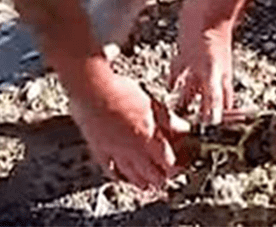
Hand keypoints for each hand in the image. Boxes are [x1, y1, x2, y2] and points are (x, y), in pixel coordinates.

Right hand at [68, 63, 189, 188]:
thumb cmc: (119, 91)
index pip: (169, 162)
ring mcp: (115, 152)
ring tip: (148, 185)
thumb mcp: (153, 103)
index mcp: (150, 138)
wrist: (92, 89)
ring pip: (132, 176)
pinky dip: (117, 176)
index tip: (180, 164)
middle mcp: (134, 150)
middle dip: (161, 178)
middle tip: (165, 177)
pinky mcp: (99, 149)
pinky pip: (109, 170)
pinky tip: (119, 177)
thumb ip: (169, 120)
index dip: (176, 166)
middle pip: (152, 174)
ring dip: (142, 182)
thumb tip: (183, 128)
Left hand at [169, 0, 234, 123]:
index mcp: (218, 84)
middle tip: (188, 135)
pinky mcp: (187, 52)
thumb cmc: (212, 37)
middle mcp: (210, 77)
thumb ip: (211, 96)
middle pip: (205, 103)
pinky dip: (175, 79)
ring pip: (193, 89)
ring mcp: (199, 65)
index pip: (219, 113)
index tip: (208, 146)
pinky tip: (167, 84)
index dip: (215, 129)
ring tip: (176, 116)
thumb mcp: (211, 70)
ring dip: (185, 101)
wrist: (209, 7)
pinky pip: (180, 71)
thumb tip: (213, 123)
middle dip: (198, 119)